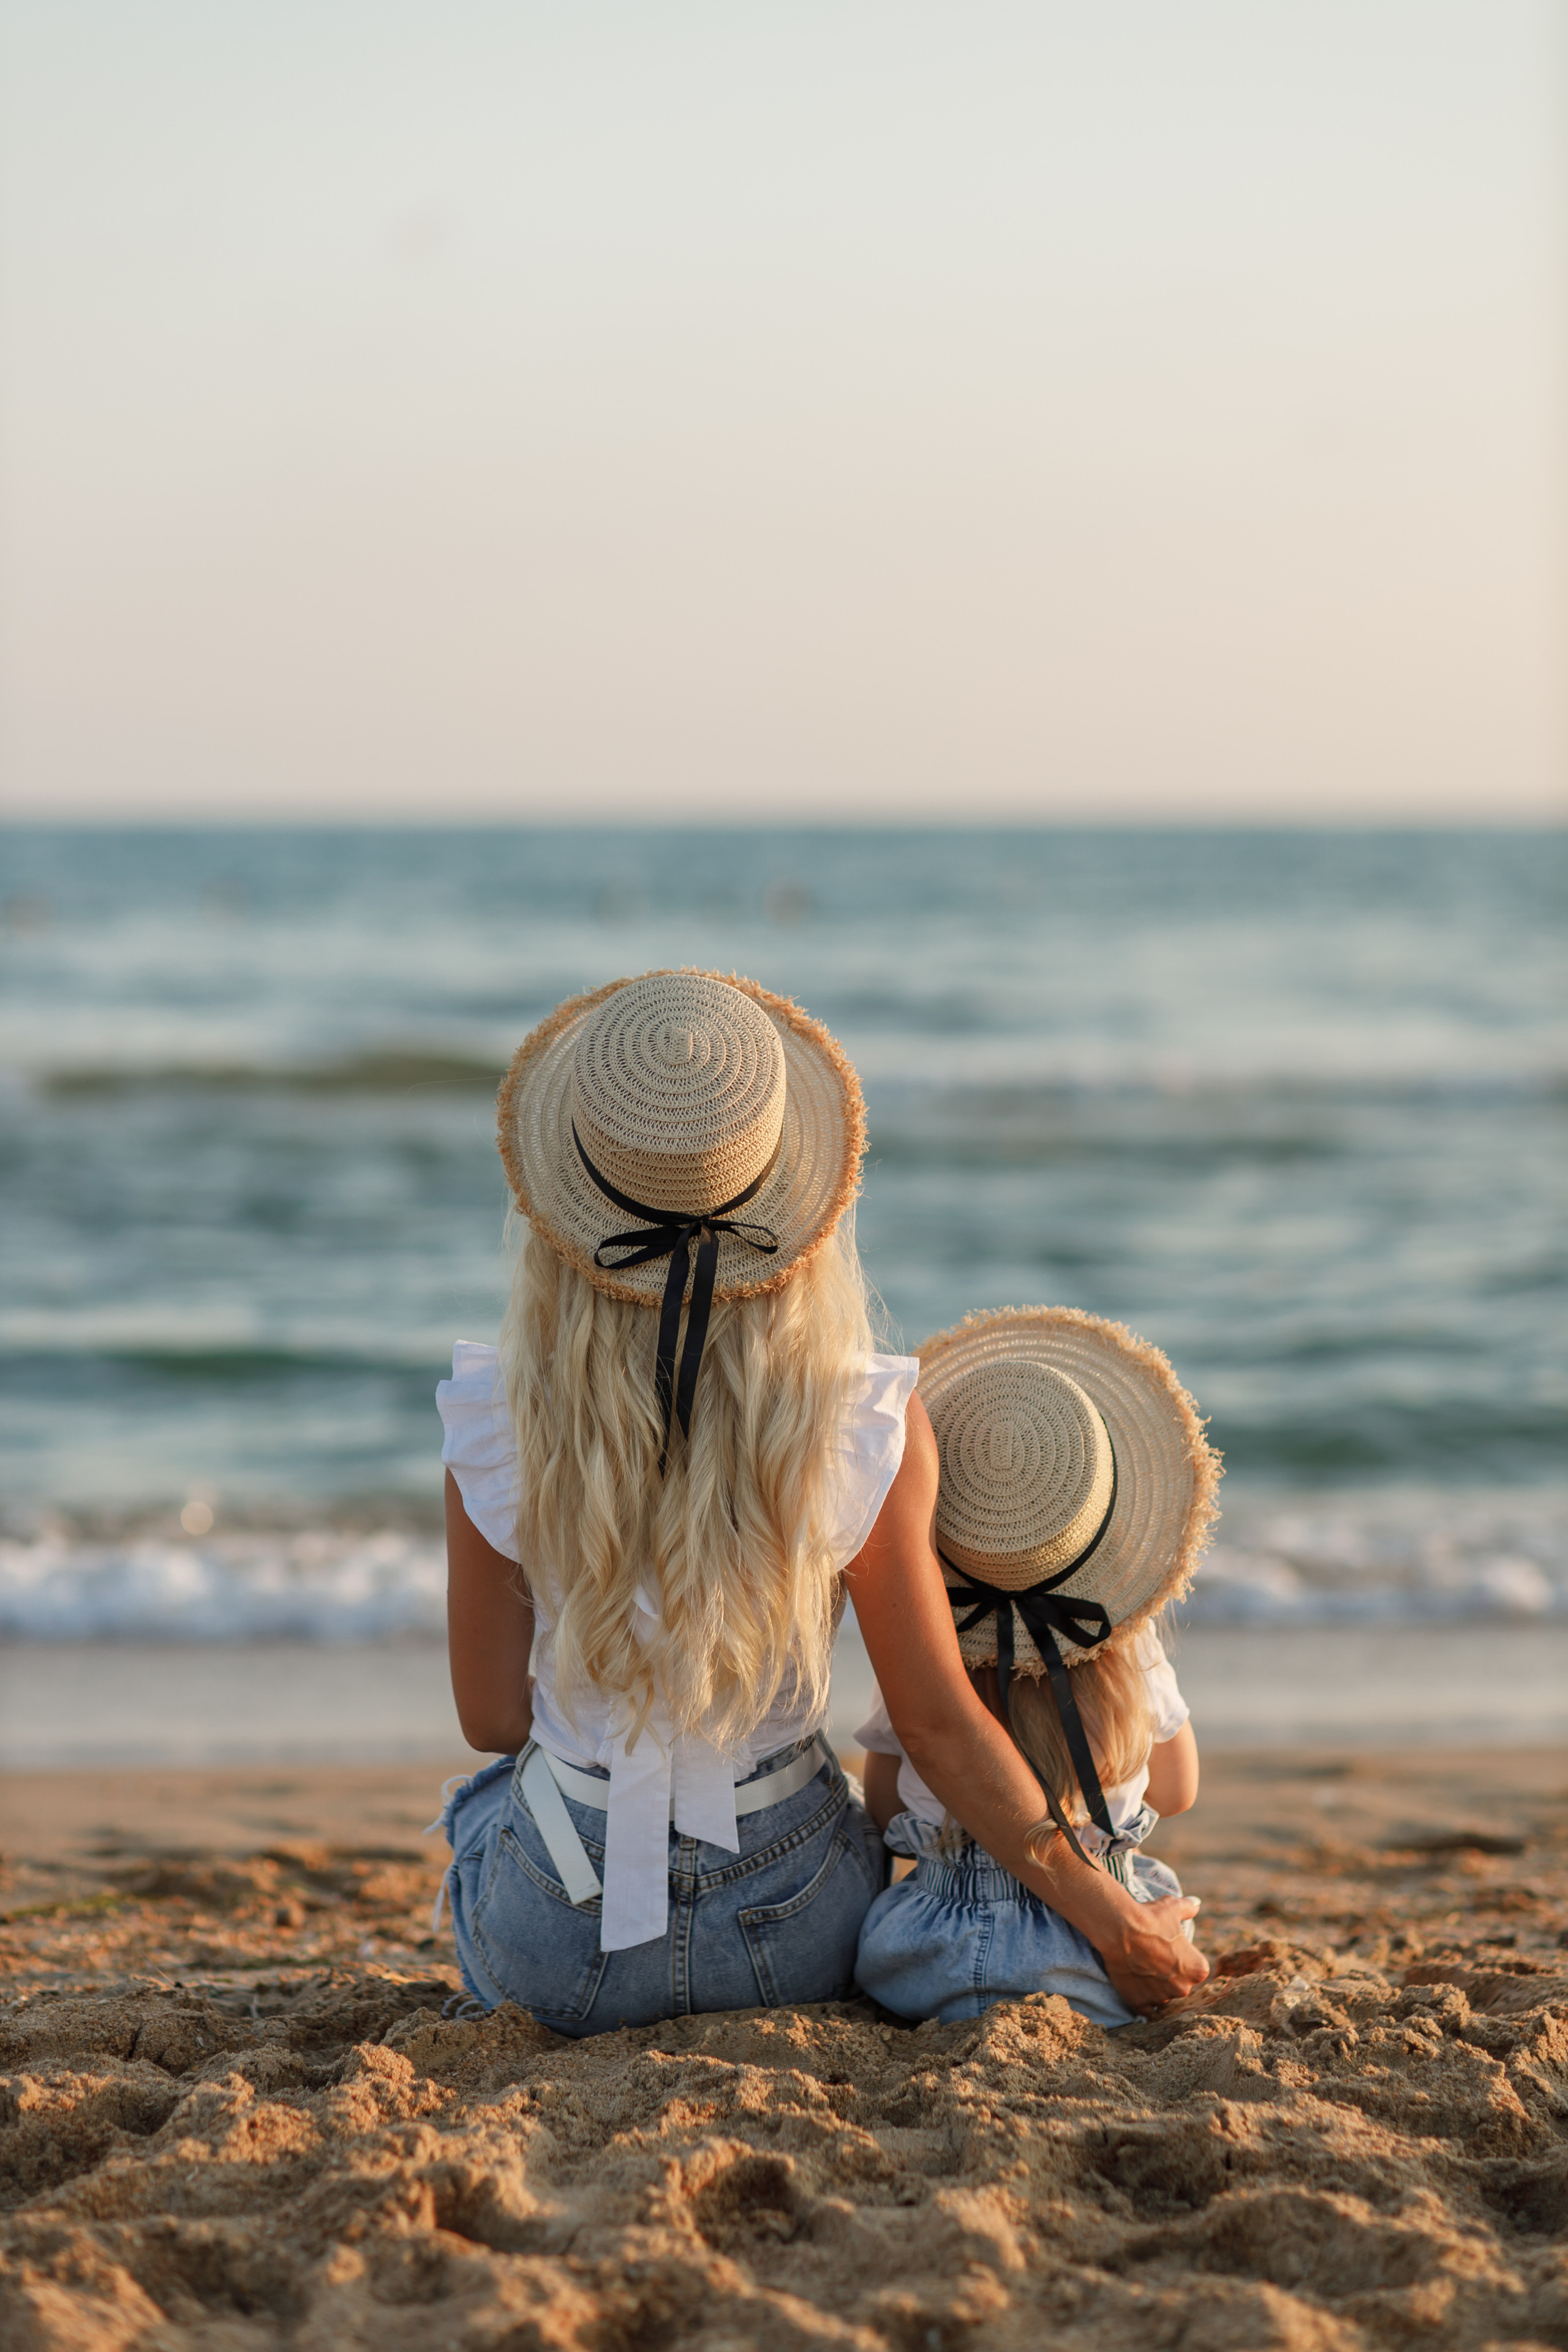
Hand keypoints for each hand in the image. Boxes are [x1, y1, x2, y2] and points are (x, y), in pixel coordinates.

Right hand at [1101, 1896, 1208, 2017]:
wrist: (1121, 1929)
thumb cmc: (1150, 1918)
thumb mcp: (1173, 1908)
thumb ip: (1188, 1908)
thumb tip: (1196, 1903)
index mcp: (1197, 1970)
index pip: (1195, 1969)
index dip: (1182, 1959)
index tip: (1171, 1950)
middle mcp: (1183, 1989)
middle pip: (1179, 1986)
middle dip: (1170, 1976)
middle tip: (1155, 1958)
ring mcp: (1160, 1998)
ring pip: (1162, 1997)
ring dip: (1155, 1988)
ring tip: (1142, 1969)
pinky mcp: (1139, 2003)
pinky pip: (1144, 2009)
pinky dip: (1141, 2001)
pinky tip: (1136, 1986)